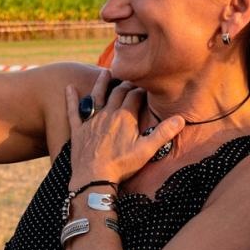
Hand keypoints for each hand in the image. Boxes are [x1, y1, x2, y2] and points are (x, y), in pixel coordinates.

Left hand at [63, 70, 183, 186]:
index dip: (141, 90)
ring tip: (105, 73)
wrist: (94, 177)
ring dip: (101, 83)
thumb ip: (163, 133)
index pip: (135, 96)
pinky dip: (71, 99)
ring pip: (96, 95)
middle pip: (117, 92)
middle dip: (125, 84)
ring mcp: (91, 120)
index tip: (146, 87)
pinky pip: (73, 110)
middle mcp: (108, 113)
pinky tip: (69, 88)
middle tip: (129, 80)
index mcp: (125, 117)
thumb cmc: (121, 165)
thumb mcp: (146, 150)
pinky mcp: (78, 129)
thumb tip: (181, 119)